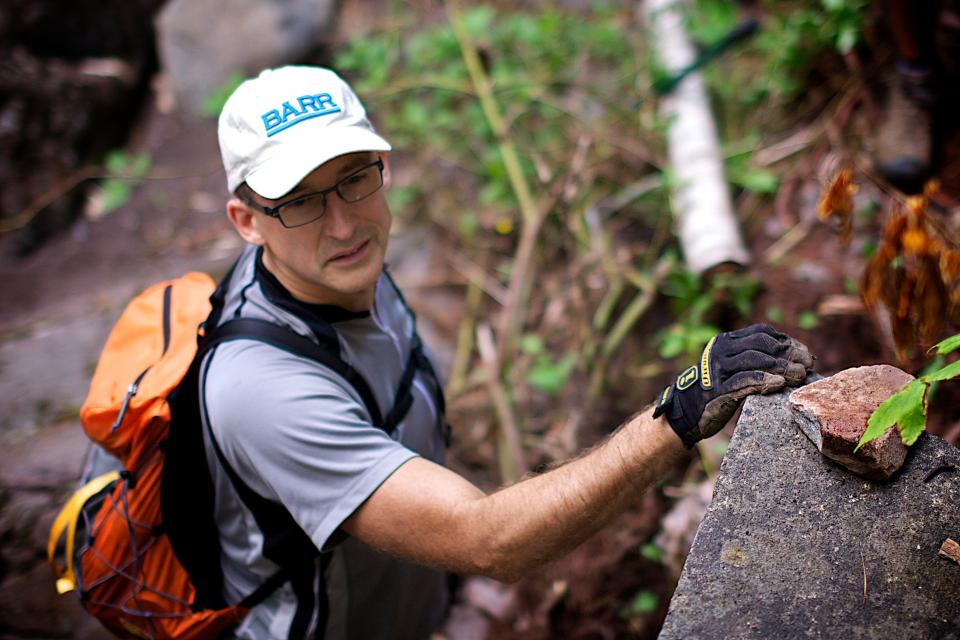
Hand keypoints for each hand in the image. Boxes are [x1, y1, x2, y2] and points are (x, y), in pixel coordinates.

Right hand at [653, 323, 813, 447]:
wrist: (686, 412)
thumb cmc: (717, 391)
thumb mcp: (733, 369)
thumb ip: (754, 360)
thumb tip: (794, 359)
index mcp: (727, 341)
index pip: (762, 332)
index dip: (786, 341)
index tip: (804, 353)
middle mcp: (721, 350)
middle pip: (762, 344)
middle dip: (789, 353)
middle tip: (808, 364)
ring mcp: (718, 369)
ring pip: (756, 360)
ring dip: (782, 367)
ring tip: (800, 375)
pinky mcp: (717, 389)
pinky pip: (744, 381)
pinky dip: (764, 381)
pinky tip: (779, 384)